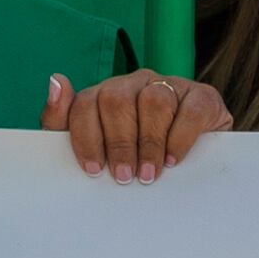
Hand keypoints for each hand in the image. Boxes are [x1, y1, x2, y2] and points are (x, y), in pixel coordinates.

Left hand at [51, 67, 225, 181]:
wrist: (193, 161)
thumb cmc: (134, 157)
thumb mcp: (96, 148)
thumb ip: (64, 121)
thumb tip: (56, 81)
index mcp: (106, 94)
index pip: (86, 103)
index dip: (87, 137)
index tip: (94, 170)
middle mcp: (136, 83)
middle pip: (117, 100)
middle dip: (119, 143)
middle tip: (124, 176)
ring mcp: (170, 85)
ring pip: (154, 100)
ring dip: (149, 143)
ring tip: (149, 173)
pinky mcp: (202, 96)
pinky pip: (190, 108)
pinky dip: (180, 137)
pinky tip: (174, 159)